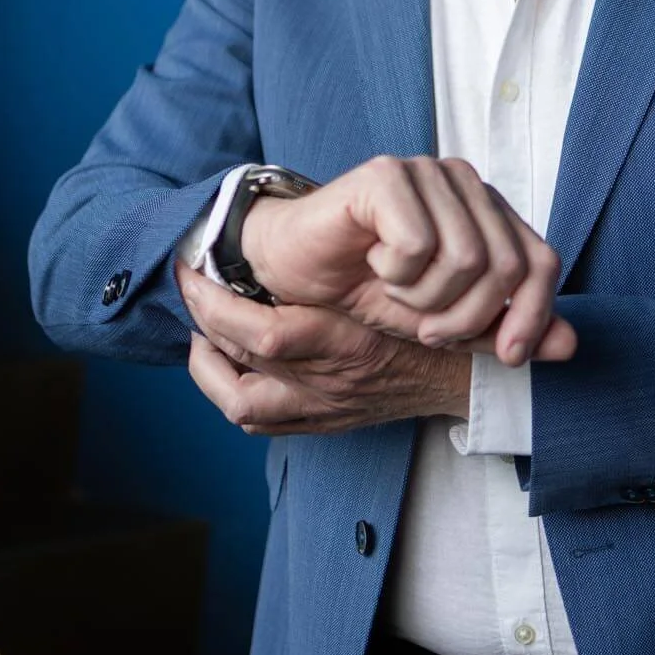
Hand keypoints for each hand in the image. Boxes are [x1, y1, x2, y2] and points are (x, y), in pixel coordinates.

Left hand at [179, 283, 472, 435]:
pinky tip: (224, 366)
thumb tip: (293, 231)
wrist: (464, 378)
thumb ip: (352, 263)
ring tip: (198, 334)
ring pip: (241, 401)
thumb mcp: (394, 282)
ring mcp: (321, 408)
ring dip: (210, 366)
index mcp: (344, 342)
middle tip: (190, 285)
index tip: (197, 268)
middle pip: (242, 360)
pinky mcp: (323, 423)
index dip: (218, 304)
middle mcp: (326, 383)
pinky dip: (233, 393)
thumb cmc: (429, 319)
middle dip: (206, 320)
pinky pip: (260, 421)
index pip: (261, 334)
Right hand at [240, 155, 575, 365]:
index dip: (532, 315)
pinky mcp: (386, 175)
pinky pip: (418, 244)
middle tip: (426, 327)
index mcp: (488, 210)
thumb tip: (569, 346)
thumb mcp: (445, 321)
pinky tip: (374, 264)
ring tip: (396, 292)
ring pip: (466, 258)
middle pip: (506, 266)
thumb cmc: (367, 289)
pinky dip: (396, 274)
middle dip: (468, 317)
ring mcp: (427, 172)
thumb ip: (504, 329)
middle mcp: (465, 182)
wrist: (293, 269)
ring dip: (425, 299)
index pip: (541, 261)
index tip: (508, 356)